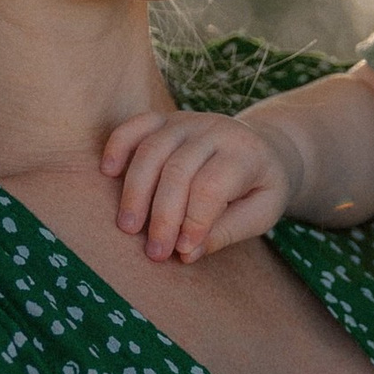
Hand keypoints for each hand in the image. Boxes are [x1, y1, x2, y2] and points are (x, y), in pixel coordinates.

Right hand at [100, 109, 293, 261]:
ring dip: (135, 191)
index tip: (182, 251)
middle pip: (177, 170)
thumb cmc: (260, 188)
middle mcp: (215, 130)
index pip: (211, 187)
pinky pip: (136, 125)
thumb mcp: (261, 214)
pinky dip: (119, 145)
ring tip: (128, 228)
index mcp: (246, 154)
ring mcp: (188, 121)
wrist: (264, 148)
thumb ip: (226, 232)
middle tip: (154, 252)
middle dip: (162, 215)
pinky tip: (108, 173)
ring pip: (152, 149)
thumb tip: (186, 254)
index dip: (193, 221)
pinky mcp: (166, 119)